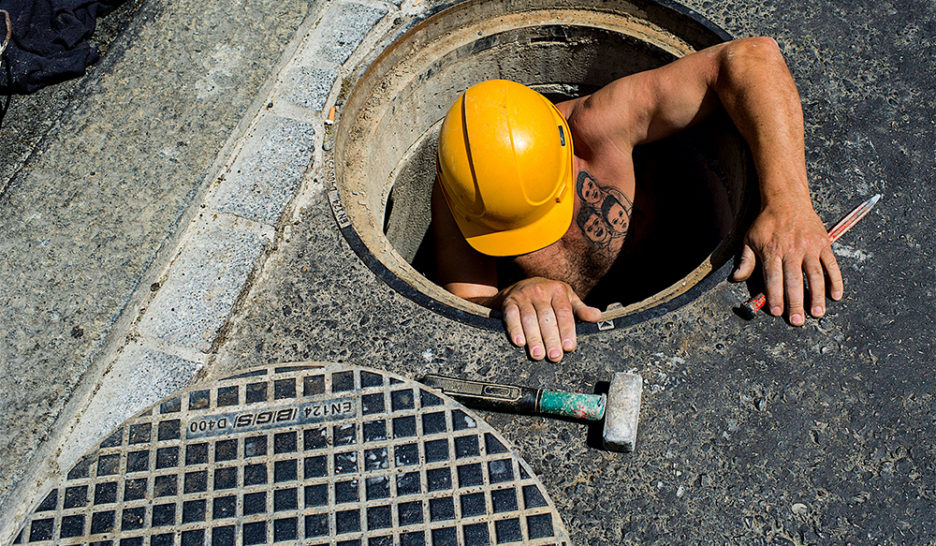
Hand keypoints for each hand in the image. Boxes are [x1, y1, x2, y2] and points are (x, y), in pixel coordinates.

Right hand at [497, 277, 601, 361]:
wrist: (520, 286)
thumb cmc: (547, 297)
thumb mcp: (566, 299)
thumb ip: (580, 310)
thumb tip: (597, 316)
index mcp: (558, 290)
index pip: (564, 312)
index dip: (567, 330)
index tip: (569, 347)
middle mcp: (540, 291)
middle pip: (547, 317)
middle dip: (551, 338)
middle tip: (554, 356)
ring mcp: (523, 295)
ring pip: (529, 318)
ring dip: (534, 338)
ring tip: (538, 355)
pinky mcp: (509, 301)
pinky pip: (511, 316)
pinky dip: (514, 329)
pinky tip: (519, 342)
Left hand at [732, 203, 843, 324]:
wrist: (787, 200)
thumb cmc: (766, 222)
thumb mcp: (749, 240)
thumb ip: (745, 261)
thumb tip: (736, 278)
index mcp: (772, 251)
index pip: (773, 278)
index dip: (775, 296)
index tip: (776, 312)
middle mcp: (792, 250)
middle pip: (794, 281)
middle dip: (795, 303)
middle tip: (797, 321)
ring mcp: (810, 247)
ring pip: (815, 276)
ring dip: (817, 296)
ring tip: (817, 313)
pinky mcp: (824, 244)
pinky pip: (831, 265)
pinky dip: (836, 281)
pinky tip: (835, 295)